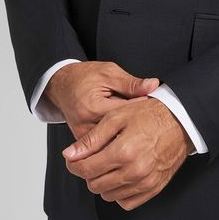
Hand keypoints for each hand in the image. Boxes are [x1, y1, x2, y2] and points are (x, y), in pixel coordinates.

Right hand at [45, 61, 160, 140]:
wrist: (62, 86)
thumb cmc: (85, 77)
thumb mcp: (109, 73)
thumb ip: (131, 82)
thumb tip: (153, 85)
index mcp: (94, 107)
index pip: (127, 113)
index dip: (144, 109)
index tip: (156, 106)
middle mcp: (87, 125)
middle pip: (121, 133)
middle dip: (138, 127)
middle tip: (153, 122)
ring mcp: (84, 137)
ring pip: (113, 143)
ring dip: (128, 137)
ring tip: (143, 131)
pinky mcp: (84, 144)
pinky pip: (105, 147)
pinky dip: (117, 141)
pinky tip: (128, 136)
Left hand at [62, 97, 192, 210]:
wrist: (181, 120)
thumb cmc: (150, 114)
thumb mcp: (117, 117)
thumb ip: (92, 138)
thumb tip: (69, 154)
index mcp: (123, 151)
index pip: (86, 169)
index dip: (74, 164)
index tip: (73, 158)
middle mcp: (134, 171)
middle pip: (95, 185)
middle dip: (87, 172)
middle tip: (91, 158)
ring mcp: (145, 182)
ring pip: (108, 195)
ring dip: (102, 182)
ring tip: (108, 164)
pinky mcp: (154, 188)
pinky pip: (127, 202)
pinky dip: (119, 193)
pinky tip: (120, 175)